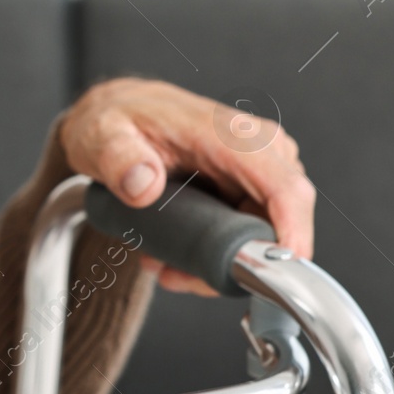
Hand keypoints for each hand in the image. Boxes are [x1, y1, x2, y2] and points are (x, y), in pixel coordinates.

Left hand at [58, 78, 314, 296]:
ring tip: (164, 265)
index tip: (273, 277)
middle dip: (232, 265)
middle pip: (275, 226)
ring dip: (215, 263)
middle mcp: (259, 152)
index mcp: (233, 136)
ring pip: (259, 238)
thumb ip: (119, 158)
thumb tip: (143, 187)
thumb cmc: (116, 121)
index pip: (285, 190)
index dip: (290, 236)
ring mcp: (257, 173)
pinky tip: (172, 257)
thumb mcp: (103, 136)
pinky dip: (212, 255)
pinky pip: (244, 235)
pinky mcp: (248, 189)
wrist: (118, 116)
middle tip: (177, 277)